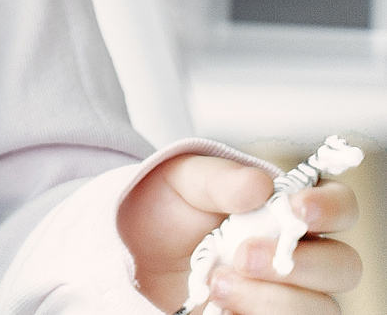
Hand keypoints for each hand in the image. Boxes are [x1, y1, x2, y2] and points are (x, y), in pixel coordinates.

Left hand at [119, 153, 361, 314]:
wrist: (137, 252)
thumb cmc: (170, 209)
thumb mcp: (183, 180)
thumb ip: (220, 179)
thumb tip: (259, 185)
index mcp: (292, 210)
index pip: (341, 207)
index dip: (330, 208)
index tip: (298, 210)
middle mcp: (304, 255)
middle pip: (343, 267)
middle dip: (300, 264)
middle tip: (241, 256)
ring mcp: (291, 295)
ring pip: (320, 309)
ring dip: (271, 300)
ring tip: (217, 284)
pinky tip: (221, 307)